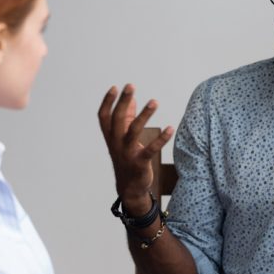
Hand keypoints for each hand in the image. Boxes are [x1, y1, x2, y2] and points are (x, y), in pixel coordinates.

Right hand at [98, 84, 173, 213]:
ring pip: (133, 131)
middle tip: (130, 86)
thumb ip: (127, 118)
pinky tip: (170, 128)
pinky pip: (151, 149)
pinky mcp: (140, 163)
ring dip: (144, 115)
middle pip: (117, 119)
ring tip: (154, 101)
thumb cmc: (127, 157)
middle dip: (123, 101)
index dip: (107, 102)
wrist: (129, 187)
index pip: (104, 116)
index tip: (115, 87)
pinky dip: (161, 138)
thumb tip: (132, 99)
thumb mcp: (123, 138)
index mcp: (110, 137)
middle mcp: (115, 143)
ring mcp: (127, 153)